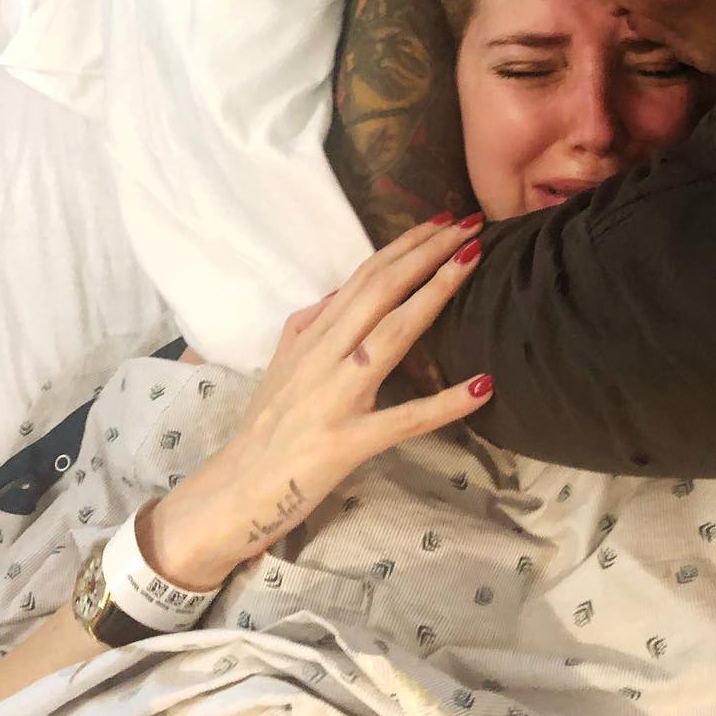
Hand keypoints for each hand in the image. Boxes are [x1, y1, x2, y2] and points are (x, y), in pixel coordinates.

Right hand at [140, 214, 490, 588]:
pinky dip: (445, 402)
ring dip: (435, 294)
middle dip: (427, 253)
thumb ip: (308, 326)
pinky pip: (405, 419)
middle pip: (381, 290)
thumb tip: (338, 294)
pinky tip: (482, 384)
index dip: (405, 246)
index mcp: (312, 336)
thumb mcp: (280, 364)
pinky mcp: (349, 442)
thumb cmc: (263, 430)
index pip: (364, 277)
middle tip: (470, 225)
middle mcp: (324, 356)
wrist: (233, 493)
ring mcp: (337, 398)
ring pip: (391, 335)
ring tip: (472, 264)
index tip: (442, 222)